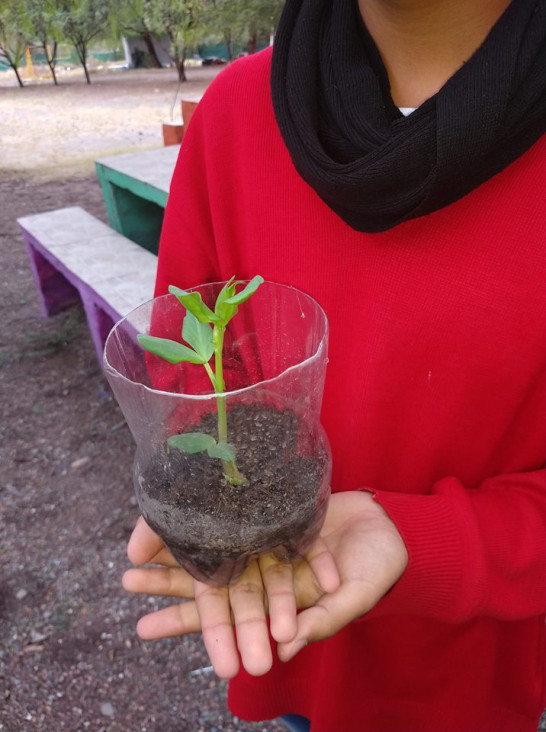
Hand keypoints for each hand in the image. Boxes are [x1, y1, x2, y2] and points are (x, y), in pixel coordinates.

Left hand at [122, 491, 407, 677]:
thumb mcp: (354, 596)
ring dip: (181, 549)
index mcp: (279, 599)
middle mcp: (265, 572)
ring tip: (139, 549)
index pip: (224, 615)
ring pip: (216, 548)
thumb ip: (324, 619)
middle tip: (126, 580)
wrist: (393, 525)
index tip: (144, 627)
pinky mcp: (274, 515)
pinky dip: (209, 517)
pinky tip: (183, 512)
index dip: (187, 622)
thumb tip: (287, 646)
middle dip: (170, 583)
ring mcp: (266, 542)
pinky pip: (236, 517)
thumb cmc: (380, 567)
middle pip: (210, 581)